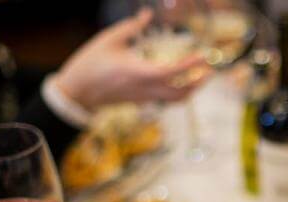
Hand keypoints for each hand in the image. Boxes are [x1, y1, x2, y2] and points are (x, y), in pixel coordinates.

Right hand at [55, 9, 210, 110]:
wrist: (77, 92)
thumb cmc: (90, 63)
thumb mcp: (109, 40)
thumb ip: (131, 27)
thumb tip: (147, 14)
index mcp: (138, 72)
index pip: (172, 71)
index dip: (190, 65)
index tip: (203, 56)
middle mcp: (145, 88)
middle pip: (181, 93)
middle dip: (198, 83)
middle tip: (210, 70)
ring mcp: (144, 97)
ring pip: (175, 100)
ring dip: (191, 90)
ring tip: (200, 77)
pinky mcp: (141, 101)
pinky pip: (166, 99)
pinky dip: (179, 92)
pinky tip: (182, 80)